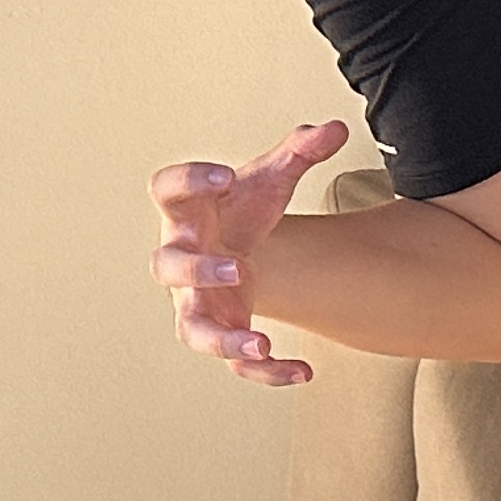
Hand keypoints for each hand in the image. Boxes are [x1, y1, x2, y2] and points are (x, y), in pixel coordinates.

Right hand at [149, 119, 351, 385]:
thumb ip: (299, 151)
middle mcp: (182, 256)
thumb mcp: (270, 177)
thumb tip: (333, 128)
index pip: (168, 189)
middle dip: (196, 270)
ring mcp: (197, 299)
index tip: (224, 174)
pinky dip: (264, 373)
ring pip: (191, 328)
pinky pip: (234, 363)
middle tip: (236, 268)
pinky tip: (301, 371)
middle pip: (166, 267)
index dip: (189, 180)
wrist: (240, 243)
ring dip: (220, 339)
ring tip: (259, 342)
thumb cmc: (241, 207)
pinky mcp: (221, 329)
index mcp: (186, 210)